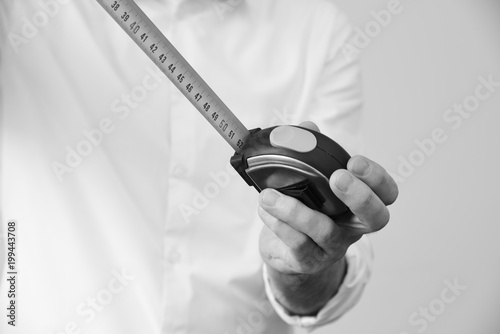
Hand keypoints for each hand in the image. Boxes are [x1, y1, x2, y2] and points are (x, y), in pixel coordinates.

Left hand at [257, 121, 398, 313]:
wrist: (284, 251)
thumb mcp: (309, 182)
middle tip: (336, 178)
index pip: (386, 193)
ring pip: (325, 231)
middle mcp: (352, 227)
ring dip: (295, 211)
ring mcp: (333, 247)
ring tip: (268, 195)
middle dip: (359, 196)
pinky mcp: (309, 260)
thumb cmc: (302, 209)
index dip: (377, 178)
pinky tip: (264, 209)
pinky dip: (279, 224)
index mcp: (357, 203)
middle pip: (376, 218)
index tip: (355, 161)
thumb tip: (307, 127)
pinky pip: (298, 243)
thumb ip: (310, 153)